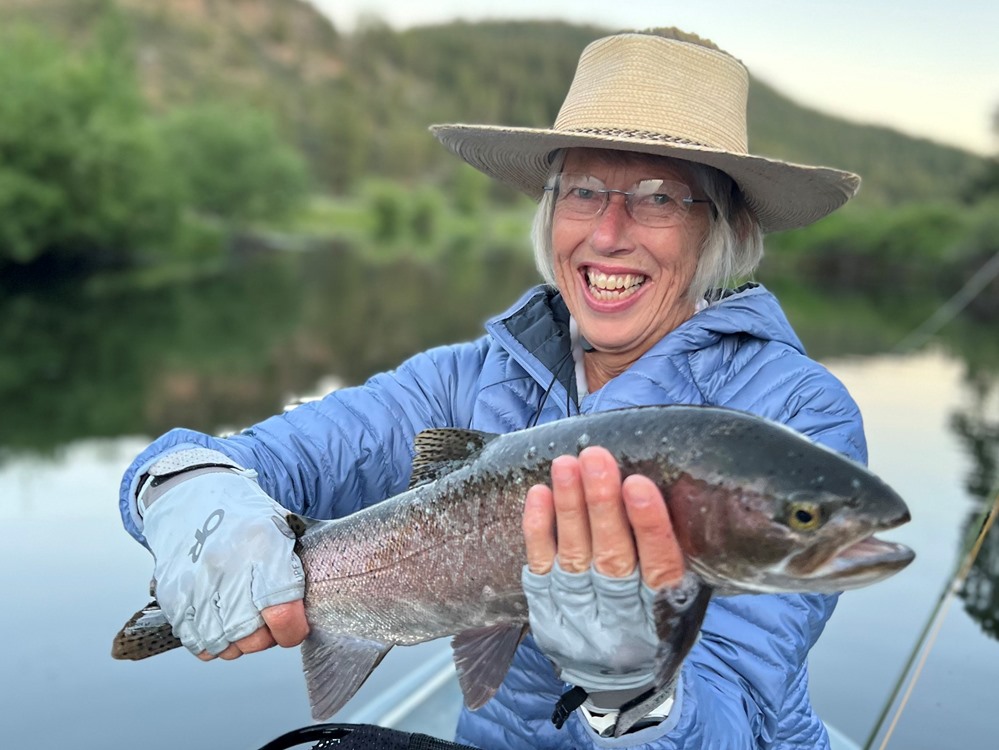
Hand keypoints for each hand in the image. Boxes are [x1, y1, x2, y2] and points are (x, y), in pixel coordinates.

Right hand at [142, 470, 308, 659]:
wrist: (193, 497)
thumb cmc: (243, 517)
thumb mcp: (281, 531)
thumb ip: (294, 572)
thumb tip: (304, 614)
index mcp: (263, 547)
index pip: (281, 614)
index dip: (292, 630)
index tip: (294, 627)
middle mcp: (226, 566)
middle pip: (251, 637)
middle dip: (266, 638)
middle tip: (267, 623)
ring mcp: (195, 582)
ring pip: (223, 644)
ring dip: (238, 642)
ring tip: (242, 620)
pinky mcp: (172, 595)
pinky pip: (195, 641)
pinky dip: (211, 641)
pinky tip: (219, 622)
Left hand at [521, 446, 684, 695]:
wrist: (617, 683)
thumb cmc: (655, 625)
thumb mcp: (680, 605)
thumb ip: (675, 562)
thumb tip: (670, 490)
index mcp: (662, 615)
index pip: (660, 568)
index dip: (649, 526)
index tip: (638, 485)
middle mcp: (619, 618)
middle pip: (611, 557)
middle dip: (602, 505)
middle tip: (596, 459)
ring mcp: (578, 615)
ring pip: (573, 557)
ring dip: (569, 507)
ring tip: (567, 465)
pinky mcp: (546, 610)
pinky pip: (539, 566)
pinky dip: (537, 530)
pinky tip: (538, 493)